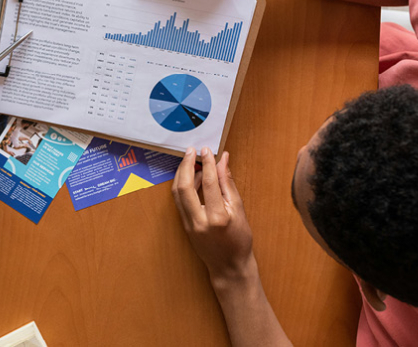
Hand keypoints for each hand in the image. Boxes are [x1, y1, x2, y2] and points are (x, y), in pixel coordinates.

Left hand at [173, 147, 254, 285]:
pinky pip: (179, 201)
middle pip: (185, 186)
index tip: (207, 150)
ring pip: (177, 193)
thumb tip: (223, 160)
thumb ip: (228, 183)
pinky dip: (182, 186)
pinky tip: (192, 178)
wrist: (229, 267)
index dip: (208, 163)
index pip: (210, 183)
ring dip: (182, 174)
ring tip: (192, 161)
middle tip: (192, 151)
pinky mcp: (184, 226)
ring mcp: (189, 225)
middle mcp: (199, 221)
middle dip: (187, 165)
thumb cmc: (239, 240)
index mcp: (217, 218)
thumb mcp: (239, 210)